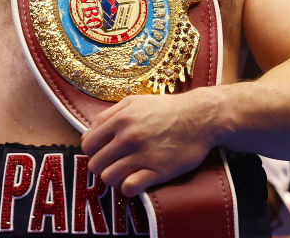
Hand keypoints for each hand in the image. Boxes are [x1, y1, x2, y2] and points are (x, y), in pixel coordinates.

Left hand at [80, 90, 218, 196]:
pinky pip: (129, 188)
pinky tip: (135, 181)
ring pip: (108, 177)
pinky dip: (128, 188)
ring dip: (113, 178)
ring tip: (124, 173)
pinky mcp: (158, 171)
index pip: (88, 143)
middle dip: (101, 165)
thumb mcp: (135, 102)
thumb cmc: (167, 109)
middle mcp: (128, 136)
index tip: (103, 151)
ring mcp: (142, 155)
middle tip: (113, 164)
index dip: (93, 150)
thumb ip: (110, 114)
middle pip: (94, 163)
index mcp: (120, 119)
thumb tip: (91, 131)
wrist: (201, 117)